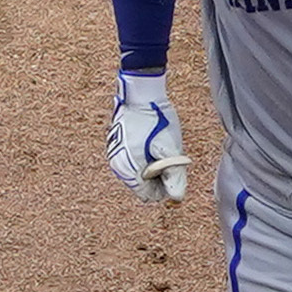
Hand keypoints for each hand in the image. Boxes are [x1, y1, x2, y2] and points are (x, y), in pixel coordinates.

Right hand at [107, 71, 188, 201]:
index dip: (165, 186)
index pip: (149, 195)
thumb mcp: (170, 149)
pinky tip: (150, 140)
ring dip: (151, 165)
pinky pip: (132, 160)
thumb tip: (177, 197)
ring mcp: (114, 154)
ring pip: (138, 173)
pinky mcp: (115, 144)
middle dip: (158, 175)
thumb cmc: (157, 120)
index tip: (173, 169)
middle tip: (167, 154)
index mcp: (128, 170)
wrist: (141, 93)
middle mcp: (117, 165)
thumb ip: (174, 176)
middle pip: (143, 185)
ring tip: (158, 145)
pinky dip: (143, 155)